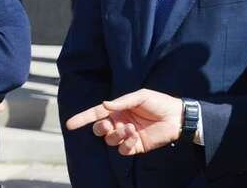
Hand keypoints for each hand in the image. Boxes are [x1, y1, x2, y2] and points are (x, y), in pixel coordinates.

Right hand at [66, 89, 182, 155]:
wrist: (176, 117)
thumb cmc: (159, 102)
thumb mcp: (141, 96)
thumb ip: (122, 102)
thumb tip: (104, 105)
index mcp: (119, 109)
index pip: (97, 114)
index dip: (83, 118)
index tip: (70, 124)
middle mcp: (120, 122)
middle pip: (100, 129)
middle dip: (100, 128)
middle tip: (109, 125)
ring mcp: (126, 135)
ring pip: (110, 140)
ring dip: (117, 135)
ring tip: (130, 128)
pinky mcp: (135, 146)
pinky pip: (122, 149)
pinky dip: (125, 144)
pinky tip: (134, 136)